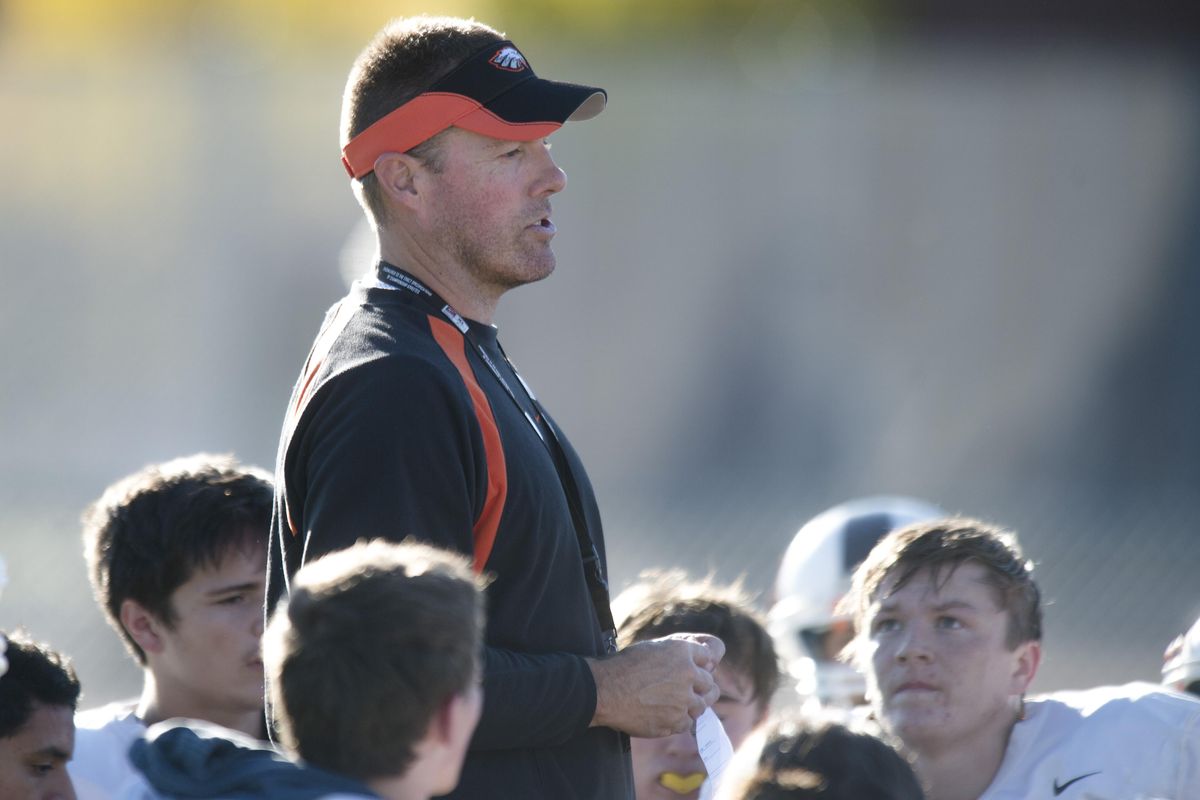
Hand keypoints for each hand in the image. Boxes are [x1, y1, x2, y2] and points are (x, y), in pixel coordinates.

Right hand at [586, 633, 724, 737]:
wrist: (604, 691)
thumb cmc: (623, 666)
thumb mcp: (652, 648)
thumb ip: (678, 652)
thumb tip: (704, 660)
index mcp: (682, 650)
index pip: (709, 655)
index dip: (703, 663)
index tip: (698, 670)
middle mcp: (688, 673)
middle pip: (709, 683)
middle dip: (700, 686)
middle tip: (685, 690)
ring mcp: (683, 699)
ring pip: (702, 705)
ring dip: (691, 705)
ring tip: (673, 704)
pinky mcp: (676, 721)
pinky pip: (688, 723)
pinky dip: (679, 720)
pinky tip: (664, 715)